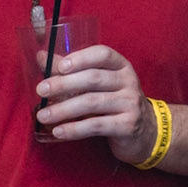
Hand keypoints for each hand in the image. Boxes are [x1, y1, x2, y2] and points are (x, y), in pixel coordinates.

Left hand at [34, 44, 157, 162]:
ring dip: (63, 109)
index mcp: (120, 66)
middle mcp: (128, 81)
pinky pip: (96, 125)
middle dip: (64, 84)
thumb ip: (71, 71)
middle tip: (42, 90)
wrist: (146, 131)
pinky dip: (74, 129)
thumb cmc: (114, 103)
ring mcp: (129, 103)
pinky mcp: (127, 125)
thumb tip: (41, 56)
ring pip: (92, 102)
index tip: (60, 66)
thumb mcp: (98, 84)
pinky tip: (58, 131)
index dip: (81, 58)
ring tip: (43, 115)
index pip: (103, 54)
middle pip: (93, 78)